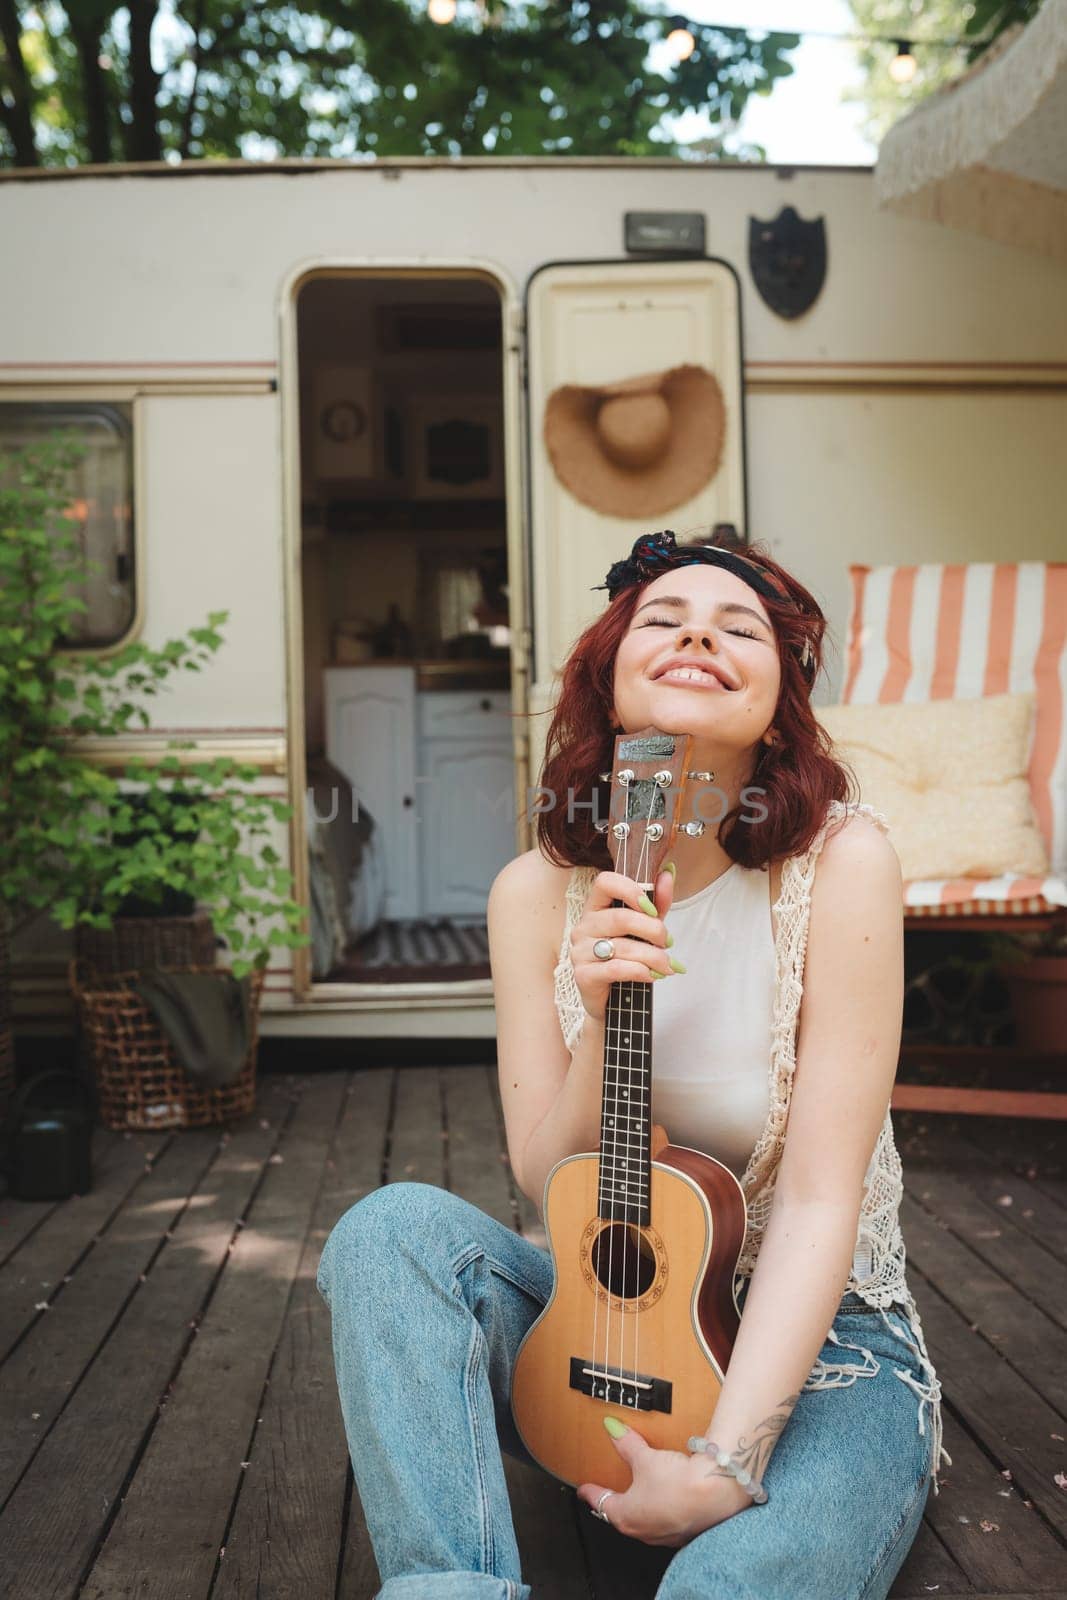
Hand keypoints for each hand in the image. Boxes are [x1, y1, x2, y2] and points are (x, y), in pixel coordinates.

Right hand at [572, 866, 677, 1023]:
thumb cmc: (627, 958)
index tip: (652, 909)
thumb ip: (657, 902)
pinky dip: (640, 971)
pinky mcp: (583, 975)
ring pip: (622, 946)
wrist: (613, 1001)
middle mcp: (583, 926)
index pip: (605, 882)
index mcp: (596, 907)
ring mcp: (580, 951)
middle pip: (620, 918)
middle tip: (668, 943)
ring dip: (653, 956)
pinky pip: (615, 969)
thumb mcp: (645, 928)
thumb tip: (669, 872)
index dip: (631, 890)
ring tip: (667, 965)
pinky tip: (652, 976)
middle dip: (653, 930)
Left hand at [577, 1419, 751, 1547]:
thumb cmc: (678, 1483)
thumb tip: (612, 1428)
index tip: (584, 1490)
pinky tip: (668, 1498)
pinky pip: (665, 1522)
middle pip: (621, 1516)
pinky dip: (660, 1510)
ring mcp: (664, 1536)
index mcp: (625, 1516)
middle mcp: (643, 1531)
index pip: (601, 1503)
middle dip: (614, 1502)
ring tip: (639, 1493)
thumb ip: (627, 1444)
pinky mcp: (684, 1532)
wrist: (716, 1495)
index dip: (591, 1493)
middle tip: (608, 1493)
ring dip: (639, 1507)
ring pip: (644, 1521)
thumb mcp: (646, 1458)